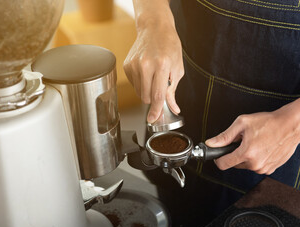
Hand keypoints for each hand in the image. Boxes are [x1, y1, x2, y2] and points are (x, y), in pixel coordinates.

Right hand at [123, 0, 183, 122]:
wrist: (154, 28)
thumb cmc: (169, 46)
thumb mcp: (177, 68)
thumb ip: (173, 91)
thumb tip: (173, 108)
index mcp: (162, 65)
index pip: (157, 95)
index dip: (156, 110)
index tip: (153, 119)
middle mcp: (146, 65)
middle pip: (146, 97)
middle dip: (153, 99)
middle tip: (159, 88)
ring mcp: (134, 65)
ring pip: (139, 93)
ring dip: (147, 91)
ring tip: (153, 76)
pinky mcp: (127, 65)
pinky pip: (133, 85)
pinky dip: (141, 83)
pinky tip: (146, 72)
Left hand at [205, 99, 299, 174]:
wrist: (291, 125)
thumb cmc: (268, 122)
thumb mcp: (242, 124)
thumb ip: (224, 136)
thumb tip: (211, 143)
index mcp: (246, 153)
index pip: (223, 164)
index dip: (218, 158)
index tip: (219, 153)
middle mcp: (255, 164)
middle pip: (234, 164)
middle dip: (235, 153)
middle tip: (243, 141)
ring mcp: (264, 168)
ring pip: (245, 165)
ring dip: (246, 156)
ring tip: (254, 142)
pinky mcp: (271, 169)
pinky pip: (256, 166)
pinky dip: (256, 158)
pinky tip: (262, 147)